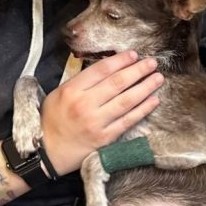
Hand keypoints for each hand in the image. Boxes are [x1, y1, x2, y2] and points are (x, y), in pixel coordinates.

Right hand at [40, 51, 162, 174]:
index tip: (133, 54)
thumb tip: (107, 69)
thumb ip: (80, 82)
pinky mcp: (105, 138)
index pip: (101, 70)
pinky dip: (143, 109)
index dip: (120, 60)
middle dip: (137, 70)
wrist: (48, 151)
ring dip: (145, 87)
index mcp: (71, 91)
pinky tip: (153, 100)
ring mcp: (96, 122)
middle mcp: (84, 105)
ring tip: (157, 78)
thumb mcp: (58, 94)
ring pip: (126, 101)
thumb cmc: (52, 120)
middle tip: (151, 63)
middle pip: (117, 83)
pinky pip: (128, 121)